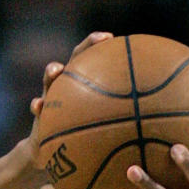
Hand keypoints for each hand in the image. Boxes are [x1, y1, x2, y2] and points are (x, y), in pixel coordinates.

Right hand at [28, 31, 113, 161]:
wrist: (54, 150)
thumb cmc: (85, 138)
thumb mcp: (104, 130)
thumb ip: (120, 121)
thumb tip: (151, 125)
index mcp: (84, 86)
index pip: (94, 60)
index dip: (101, 47)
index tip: (113, 38)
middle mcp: (68, 86)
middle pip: (76, 60)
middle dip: (87, 47)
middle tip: (101, 38)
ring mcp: (52, 97)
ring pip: (49, 80)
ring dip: (51, 72)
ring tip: (56, 69)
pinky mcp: (41, 113)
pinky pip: (37, 107)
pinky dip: (37, 105)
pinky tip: (38, 105)